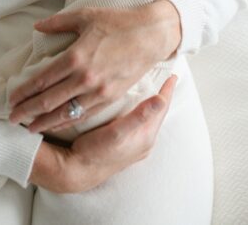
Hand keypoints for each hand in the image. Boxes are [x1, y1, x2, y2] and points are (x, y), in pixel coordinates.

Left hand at [8, 0, 181, 133]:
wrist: (152, 34)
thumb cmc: (120, 22)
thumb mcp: (86, 16)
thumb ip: (58, 23)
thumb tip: (37, 26)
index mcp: (75, 57)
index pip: (41, 81)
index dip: (23, 92)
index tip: (11, 99)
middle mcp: (84, 77)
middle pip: (48, 101)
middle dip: (26, 112)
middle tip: (12, 118)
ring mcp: (98, 90)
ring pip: (65, 113)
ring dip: (44, 122)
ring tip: (30, 128)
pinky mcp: (111, 97)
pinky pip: (84, 114)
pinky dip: (67, 122)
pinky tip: (58, 124)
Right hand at [29, 74, 176, 192]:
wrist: (75, 172)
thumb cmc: (94, 151)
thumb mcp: (116, 132)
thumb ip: (139, 116)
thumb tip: (161, 99)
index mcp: (146, 136)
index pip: (162, 107)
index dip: (167, 90)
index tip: (173, 75)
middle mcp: (144, 143)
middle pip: (157, 114)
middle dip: (161, 96)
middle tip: (163, 79)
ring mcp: (136, 147)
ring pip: (148, 120)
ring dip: (150, 106)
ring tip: (152, 91)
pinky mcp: (126, 149)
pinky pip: (139, 127)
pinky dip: (140, 115)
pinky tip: (133, 110)